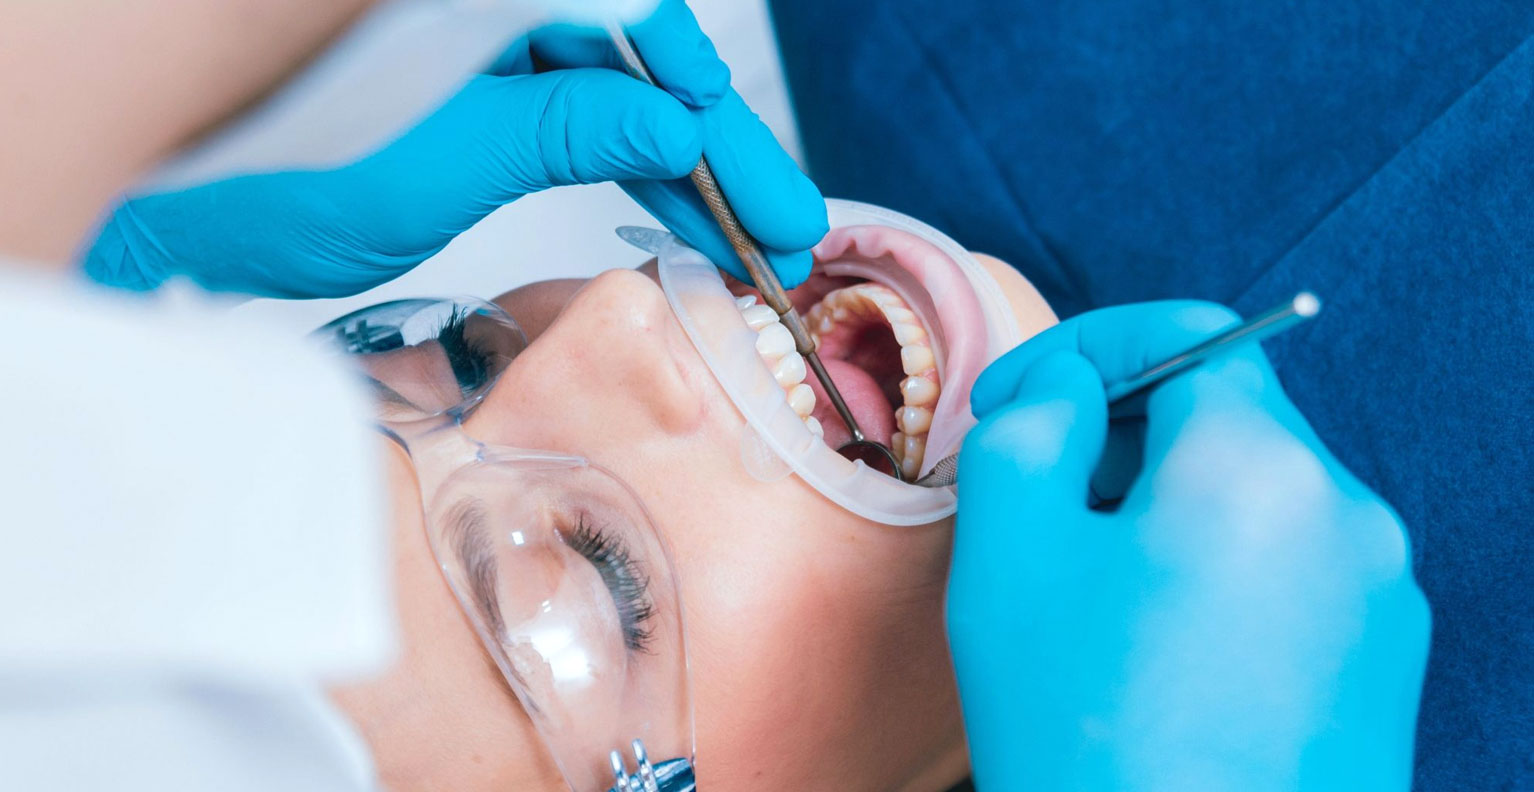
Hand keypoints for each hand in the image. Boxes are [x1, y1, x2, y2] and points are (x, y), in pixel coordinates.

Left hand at [84, 0, 825, 297]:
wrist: (192, 207)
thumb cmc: (283, 175)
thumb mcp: (439, 161)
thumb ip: (562, 130)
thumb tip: (676, 125)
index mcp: (489, 2)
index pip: (632, 22)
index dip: (706, 100)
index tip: (758, 182)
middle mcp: (496, 10)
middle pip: (638, 61)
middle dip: (718, 148)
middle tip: (787, 229)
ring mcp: (489, 42)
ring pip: (619, 93)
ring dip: (686, 167)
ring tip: (751, 241)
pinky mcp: (481, 86)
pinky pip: (581, 114)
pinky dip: (630, 164)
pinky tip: (676, 207)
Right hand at [948, 301, 1429, 790]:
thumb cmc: (1088, 733)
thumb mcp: (1010, 557)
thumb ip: (1028, 429)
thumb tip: (1067, 392)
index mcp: (1260, 464)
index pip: (1186, 333)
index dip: (1084, 350)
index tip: (1013, 405)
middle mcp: (1349, 514)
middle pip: (1222, 420)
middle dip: (1116, 442)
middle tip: (1033, 511)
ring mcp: (1381, 598)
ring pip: (1252, 500)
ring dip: (1161, 512)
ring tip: (1086, 599)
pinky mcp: (1382, 668)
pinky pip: (1289, 575)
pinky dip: (1214, 577)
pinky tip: (1150, 654)